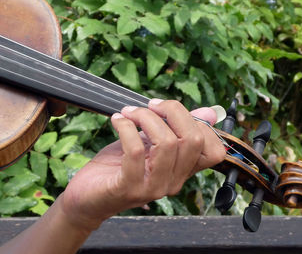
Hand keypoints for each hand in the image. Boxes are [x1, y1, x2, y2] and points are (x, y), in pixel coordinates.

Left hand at [61, 99, 225, 231]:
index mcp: (182, 170)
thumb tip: (210, 112)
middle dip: (172, 111)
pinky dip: (126, 127)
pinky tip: (117, 121)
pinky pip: (135, 151)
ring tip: (128, 113)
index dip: (197, 121)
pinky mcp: (130, 188)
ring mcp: (154, 187)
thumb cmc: (119, 165)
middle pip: (193, 139)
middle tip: (148, 106)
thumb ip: (175, 128)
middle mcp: (174, 181)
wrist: (88, 196)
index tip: (169, 110)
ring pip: (168, 143)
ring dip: (146, 118)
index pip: (213, 150)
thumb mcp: (149, 141)